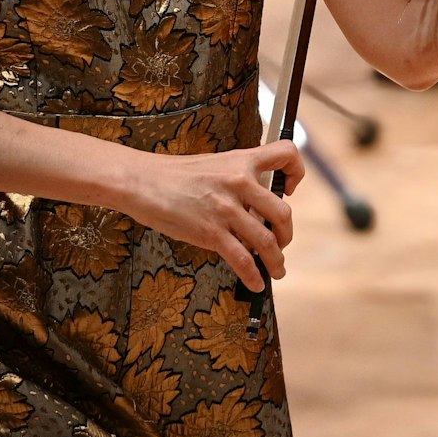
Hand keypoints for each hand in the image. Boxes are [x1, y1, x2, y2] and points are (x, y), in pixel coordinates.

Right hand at [118, 141, 305, 291]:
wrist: (141, 181)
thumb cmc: (173, 175)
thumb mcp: (214, 165)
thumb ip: (237, 180)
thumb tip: (256, 206)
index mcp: (241, 161)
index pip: (285, 154)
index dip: (296, 172)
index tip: (290, 188)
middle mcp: (239, 183)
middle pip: (283, 213)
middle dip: (287, 235)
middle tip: (281, 243)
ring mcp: (226, 209)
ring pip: (268, 241)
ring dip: (276, 260)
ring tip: (276, 269)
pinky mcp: (211, 232)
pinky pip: (243, 259)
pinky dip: (254, 275)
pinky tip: (255, 281)